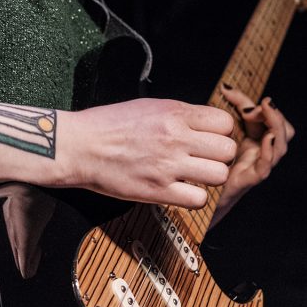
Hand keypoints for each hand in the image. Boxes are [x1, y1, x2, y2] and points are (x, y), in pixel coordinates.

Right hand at [60, 98, 237, 208]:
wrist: (79, 146)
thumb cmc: (108, 125)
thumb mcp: (148, 106)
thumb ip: (179, 115)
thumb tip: (204, 124)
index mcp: (174, 113)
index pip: (224, 123)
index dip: (220, 133)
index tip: (209, 139)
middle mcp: (175, 138)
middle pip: (227, 150)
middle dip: (219, 156)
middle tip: (204, 159)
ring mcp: (168, 166)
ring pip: (219, 175)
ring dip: (210, 177)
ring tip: (194, 175)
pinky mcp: (158, 191)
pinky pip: (198, 200)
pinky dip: (193, 197)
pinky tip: (180, 190)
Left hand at [212, 85, 294, 225]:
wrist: (195, 194)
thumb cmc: (205, 161)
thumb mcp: (217, 131)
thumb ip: (224, 111)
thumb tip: (226, 87)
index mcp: (255, 139)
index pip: (271, 118)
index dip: (262, 104)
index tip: (235, 92)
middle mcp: (260, 153)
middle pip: (284, 131)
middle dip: (274, 115)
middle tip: (261, 104)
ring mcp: (256, 167)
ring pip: (280, 148)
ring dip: (276, 127)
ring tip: (266, 111)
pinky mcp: (247, 181)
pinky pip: (265, 167)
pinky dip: (269, 151)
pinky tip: (266, 138)